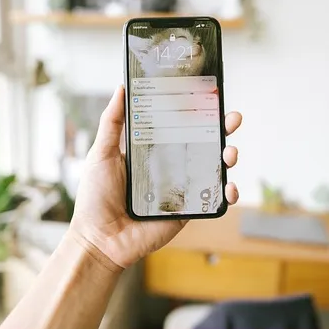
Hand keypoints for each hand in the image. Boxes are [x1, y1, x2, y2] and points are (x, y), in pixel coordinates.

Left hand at [69, 85, 241, 269]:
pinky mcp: (188, 210)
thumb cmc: (96, 197)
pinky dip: (228, 193)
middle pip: (204, 143)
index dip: (198, 111)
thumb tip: (121, 88)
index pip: (181, 125)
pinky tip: (230, 188)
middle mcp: (171, 166)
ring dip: (229, 157)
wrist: (100, 239)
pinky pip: (213, 199)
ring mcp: (182, 188)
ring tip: (230, 152)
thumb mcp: (101, 153)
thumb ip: (112, 122)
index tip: (211, 96)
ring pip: (214, 168)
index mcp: (153, 150)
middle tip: (232, 119)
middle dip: (223, 129)